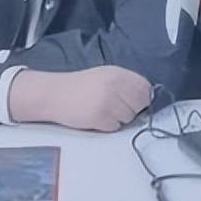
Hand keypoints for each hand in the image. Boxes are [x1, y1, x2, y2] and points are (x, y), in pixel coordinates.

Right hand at [9, 67, 151, 130]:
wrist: (54, 94)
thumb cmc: (79, 86)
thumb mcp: (105, 75)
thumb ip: (125, 83)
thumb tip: (146, 97)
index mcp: (118, 73)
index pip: (146, 88)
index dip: (142, 98)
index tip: (134, 101)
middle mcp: (115, 86)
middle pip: (140, 105)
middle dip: (132, 109)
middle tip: (115, 107)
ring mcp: (108, 102)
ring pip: (129, 118)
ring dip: (119, 118)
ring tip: (103, 111)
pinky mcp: (100, 117)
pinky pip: (115, 127)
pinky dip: (108, 126)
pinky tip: (96, 117)